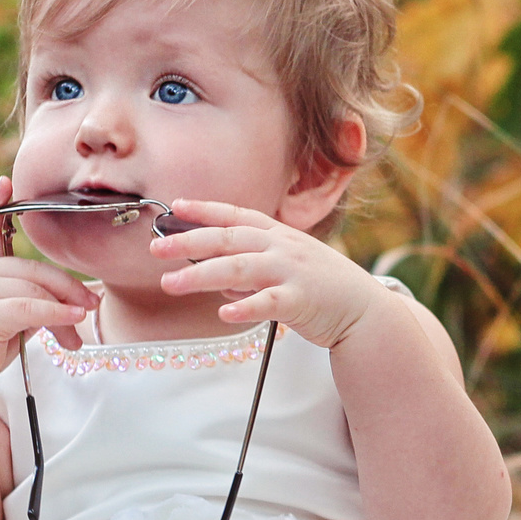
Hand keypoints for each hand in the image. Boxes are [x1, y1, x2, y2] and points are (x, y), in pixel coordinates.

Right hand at [0, 176, 95, 397]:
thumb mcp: (8, 318)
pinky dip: (58, 313)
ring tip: (76, 339)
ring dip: (65, 312)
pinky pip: (32, 307)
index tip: (3, 183)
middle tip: (92, 306)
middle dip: (67, 290)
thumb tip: (76, 307)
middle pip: (34, 270)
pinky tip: (74, 318)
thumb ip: (31, 301)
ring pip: (36, 290)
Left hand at [150, 199, 390, 349]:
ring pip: (238, 269)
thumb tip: (216, 280)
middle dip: (188, 241)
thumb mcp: (287, 267)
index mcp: (278, 235)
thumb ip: (251, 269)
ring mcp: (291, 272)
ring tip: (169, 284)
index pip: (236, 215)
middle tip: (156, 248)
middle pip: (228, 239)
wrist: (364, 311)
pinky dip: (244, 307)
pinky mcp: (301, 300)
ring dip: (200, 276)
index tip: (174, 206)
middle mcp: (282, 247)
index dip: (204, 209)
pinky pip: (268, 302)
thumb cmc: (321, 289)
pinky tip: (223, 313)